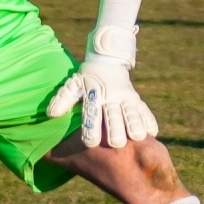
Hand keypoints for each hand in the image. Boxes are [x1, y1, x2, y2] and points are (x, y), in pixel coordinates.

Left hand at [46, 26, 157, 148]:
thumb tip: (51, 113)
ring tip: (137, 137)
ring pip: (131, 112)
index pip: (91, 113)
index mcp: (94, 95)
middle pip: (114, 115)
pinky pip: (144, 110)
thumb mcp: (74, 85)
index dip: (90, 127)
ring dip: (134, 124)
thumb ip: (63, 99)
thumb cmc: (87, 78)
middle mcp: (111, 97)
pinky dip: (148, 120)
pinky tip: (152, 133)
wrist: (107, 60)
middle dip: (115, 128)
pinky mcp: (136, 99)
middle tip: (116, 143)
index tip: (90, 142)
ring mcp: (126, 98)